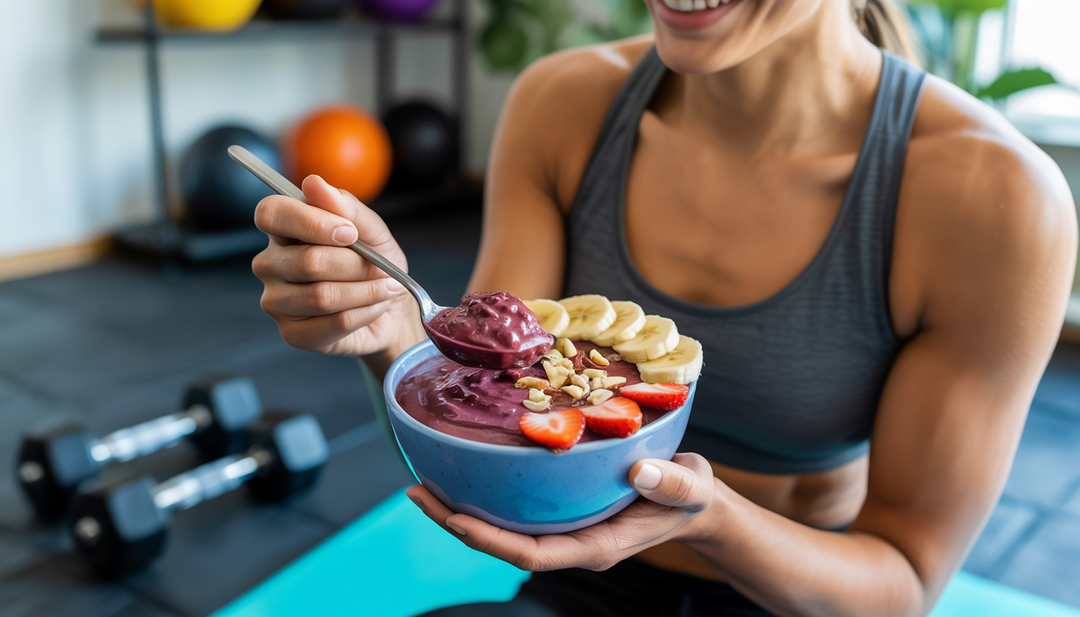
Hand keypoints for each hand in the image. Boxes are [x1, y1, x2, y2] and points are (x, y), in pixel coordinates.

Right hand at [253, 175, 416, 355]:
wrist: (392, 310)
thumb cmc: (376, 264)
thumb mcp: (373, 231)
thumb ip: (346, 207)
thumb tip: (314, 183)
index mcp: (283, 230)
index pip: (271, 213)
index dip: (311, 222)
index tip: (350, 233)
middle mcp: (270, 264)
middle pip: (308, 261)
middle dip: (357, 265)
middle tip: (383, 269)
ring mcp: (276, 301)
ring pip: (322, 296)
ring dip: (366, 291)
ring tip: (385, 288)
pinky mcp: (292, 334)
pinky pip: (333, 323)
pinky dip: (365, 313)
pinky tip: (375, 308)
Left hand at [406, 453, 717, 571]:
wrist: (694, 499)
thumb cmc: (691, 495)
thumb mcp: (690, 487)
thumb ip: (671, 483)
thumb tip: (639, 470)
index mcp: (595, 546)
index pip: (531, 554)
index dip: (490, 540)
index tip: (454, 519)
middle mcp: (571, 540)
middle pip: (503, 542)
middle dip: (456, 522)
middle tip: (416, 492)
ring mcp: (565, 526)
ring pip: (503, 526)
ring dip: (462, 508)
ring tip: (423, 481)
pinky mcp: (563, 508)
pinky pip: (517, 507)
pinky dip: (488, 491)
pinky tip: (466, 467)